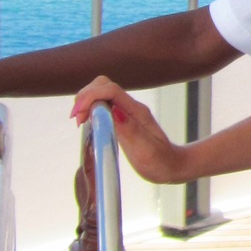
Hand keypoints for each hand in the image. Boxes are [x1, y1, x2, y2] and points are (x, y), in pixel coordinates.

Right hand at [71, 77, 188, 183]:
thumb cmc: (161, 162)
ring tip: (80, 121)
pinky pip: (103, 104)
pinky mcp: (121, 118)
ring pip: (101, 92)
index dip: (90, 96)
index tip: (78, 116)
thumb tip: (114, 110)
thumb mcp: (147, 152)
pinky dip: (90, 109)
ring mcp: (126, 112)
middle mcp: (131, 108)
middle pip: (103, 85)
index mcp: (137, 112)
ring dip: (86, 102)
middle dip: (85, 97)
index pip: (111, 90)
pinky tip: (87, 123)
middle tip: (77, 120)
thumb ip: (131, 131)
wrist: (173, 166)